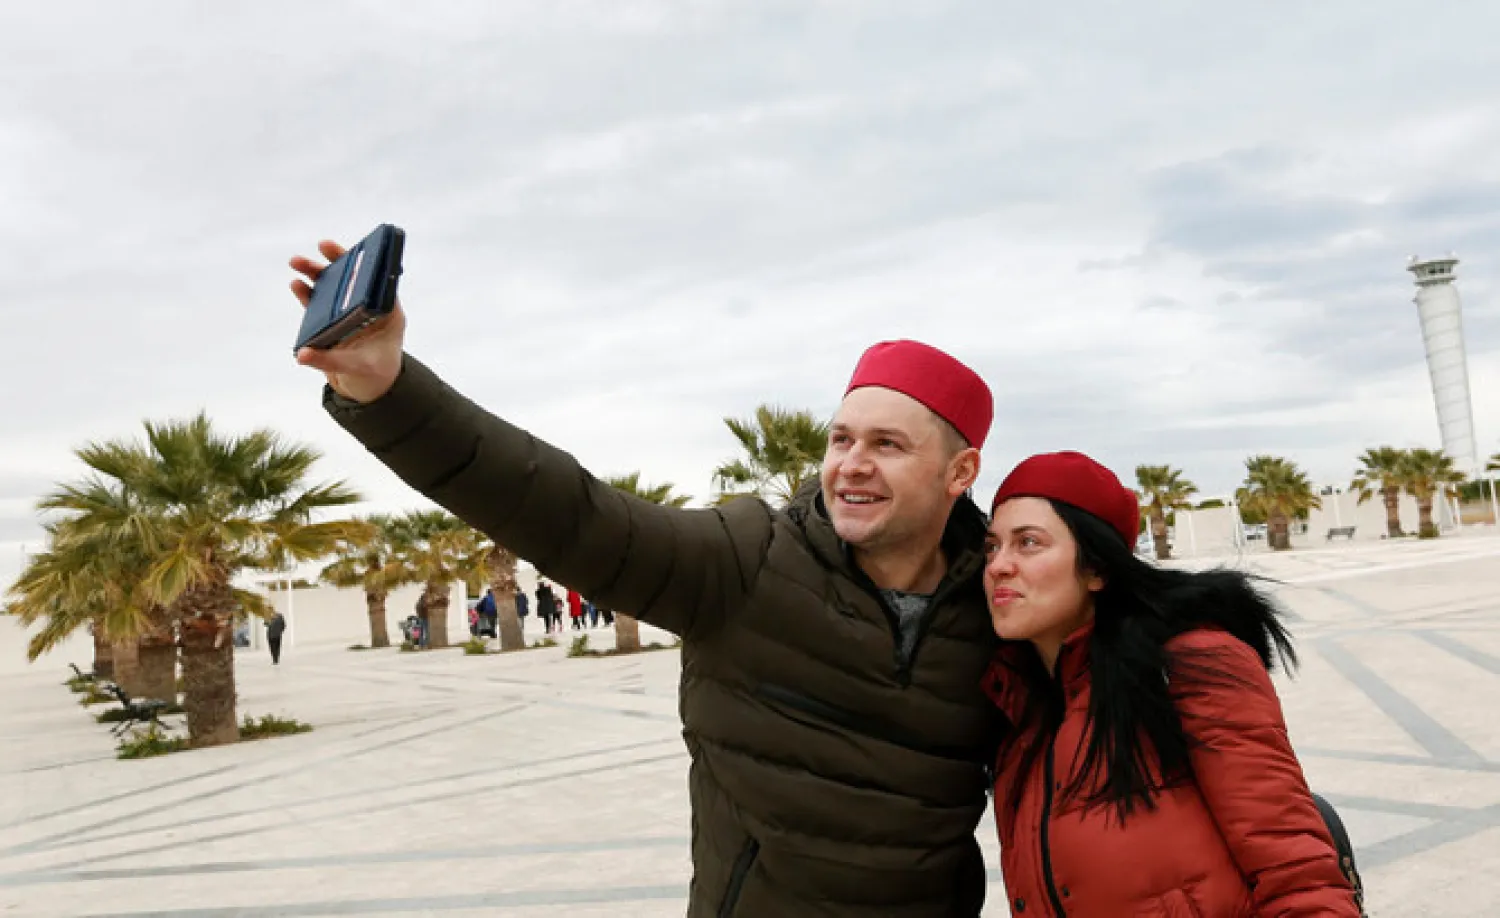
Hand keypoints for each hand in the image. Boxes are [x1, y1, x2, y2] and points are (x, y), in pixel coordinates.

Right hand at [289, 240, 406, 403]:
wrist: (368, 389)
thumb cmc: (375, 375)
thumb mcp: (357, 367)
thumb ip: (330, 361)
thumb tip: (303, 354)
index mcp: (387, 313)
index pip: (377, 282)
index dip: (366, 264)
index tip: (359, 251)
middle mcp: (369, 308)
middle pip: (353, 280)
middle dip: (336, 262)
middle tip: (322, 246)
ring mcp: (349, 313)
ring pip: (333, 289)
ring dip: (315, 274)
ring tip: (296, 263)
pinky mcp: (333, 322)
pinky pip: (319, 304)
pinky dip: (308, 294)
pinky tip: (297, 284)